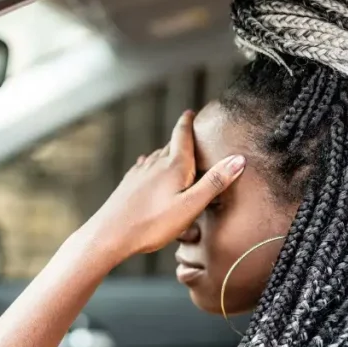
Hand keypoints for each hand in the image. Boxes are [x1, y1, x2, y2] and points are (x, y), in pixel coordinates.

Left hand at [85, 110, 245, 257]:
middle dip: (181, 138)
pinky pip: (145, 168)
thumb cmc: (152, 224)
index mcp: (174, 166)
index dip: (187, 121)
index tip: (191, 111)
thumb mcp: (190, 206)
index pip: (182, 135)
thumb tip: (238, 159)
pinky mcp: (128, 185)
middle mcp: (155, 163)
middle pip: (171, 145)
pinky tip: (149, 168)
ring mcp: (139, 173)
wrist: (109, 235)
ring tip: (176, 154)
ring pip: (157, 157)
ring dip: (168, 153)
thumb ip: (214, 182)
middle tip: (191, 132)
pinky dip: (153, 165)